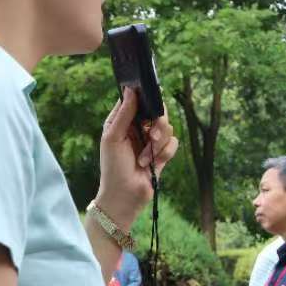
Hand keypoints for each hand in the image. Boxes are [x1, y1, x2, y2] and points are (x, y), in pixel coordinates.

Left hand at [96, 87, 178, 226]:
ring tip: (145, 158)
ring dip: (158, 144)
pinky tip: (152, 164)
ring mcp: (151, 141)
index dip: (144, 98)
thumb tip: (131, 90)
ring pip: (167, 128)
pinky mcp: (162, 153)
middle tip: (152, 135)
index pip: (136, 101)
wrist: (125, 195)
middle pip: (157, 112)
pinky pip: (173, 143)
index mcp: (122, 122)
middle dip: (158, 124)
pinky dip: (164, 153)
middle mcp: (138, 128)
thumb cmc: (113, 168)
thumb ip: (124, 114)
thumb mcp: (113, 138)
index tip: (150, 99)